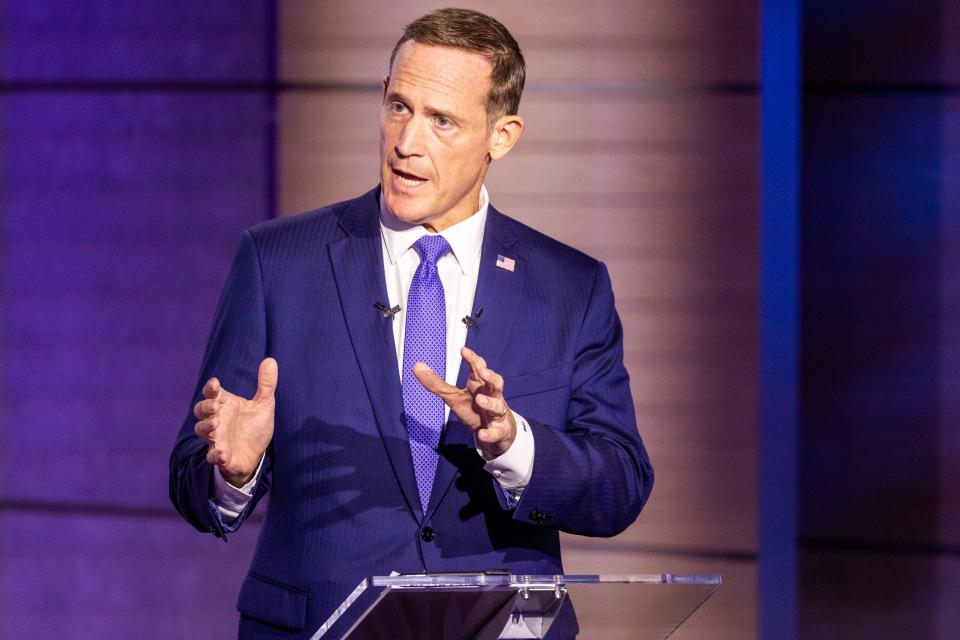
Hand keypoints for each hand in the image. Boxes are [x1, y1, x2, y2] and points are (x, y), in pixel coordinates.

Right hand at [193, 358, 277, 487]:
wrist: (256, 454)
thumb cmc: (255, 427)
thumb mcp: (264, 404)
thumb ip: (266, 384)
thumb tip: (271, 360)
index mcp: (226, 405)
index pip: (212, 393)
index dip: (210, 388)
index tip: (215, 384)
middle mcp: (217, 419)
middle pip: (200, 410)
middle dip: (205, 406)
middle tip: (215, 406)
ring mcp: (216, 437)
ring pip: (201, 430)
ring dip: (206, 426)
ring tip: (216, 423)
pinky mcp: (221, 455)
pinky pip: (212, 456)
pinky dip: (215, 455)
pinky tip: (222, 453)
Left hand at [413, 347, 515, 459]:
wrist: (493, 430)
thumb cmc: (474, 408)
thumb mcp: (453, 396)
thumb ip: (436, 383)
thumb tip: (416, 366)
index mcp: (479, 385)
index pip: (479, 369)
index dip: (473, 359)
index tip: (463, 350)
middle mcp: (491, 396)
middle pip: (495, 383)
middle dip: (491, 377)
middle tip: (482, 372)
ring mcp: (496, 413)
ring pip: (497, 406)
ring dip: (490, 402)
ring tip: (479, 399)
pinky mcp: (498, 431)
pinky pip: (495, 432)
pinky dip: (490, 433)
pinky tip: (482, 434)